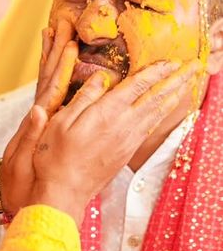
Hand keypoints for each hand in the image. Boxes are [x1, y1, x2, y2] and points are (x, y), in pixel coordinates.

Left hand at [0, 20, 77, 215]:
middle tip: (64, 22)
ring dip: (54, 54)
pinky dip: (54, 71)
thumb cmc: (16, 182)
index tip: (70, 43)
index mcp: (37, 121)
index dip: (60, 66)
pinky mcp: (42, 121)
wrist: (6, 195)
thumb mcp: (22, 162)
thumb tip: (38, 110)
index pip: (51, 87)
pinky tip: (59, 61)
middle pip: (49, 74)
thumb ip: (29, 135)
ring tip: (58, 31)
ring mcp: (40, 115)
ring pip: (48, 78)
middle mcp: (39, 113)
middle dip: (57, 48)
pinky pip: (50, 90)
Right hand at [29, 59, 201, 224]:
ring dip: (174, 95)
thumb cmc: (56, 155)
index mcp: (106, 113)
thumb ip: (84, 97)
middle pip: (155, 97)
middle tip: (193, 67)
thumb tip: (100, 77)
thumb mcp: (61, 121)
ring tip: (187, 82)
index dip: (156, 71)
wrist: (65, 190)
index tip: (171, 60)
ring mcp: (128, 139)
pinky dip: (163, 113)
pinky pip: (151, 126)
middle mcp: (123, 125)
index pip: (137, 86)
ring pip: (157, 112)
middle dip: (176, 80)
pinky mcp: (127, 151)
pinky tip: (166, 108)